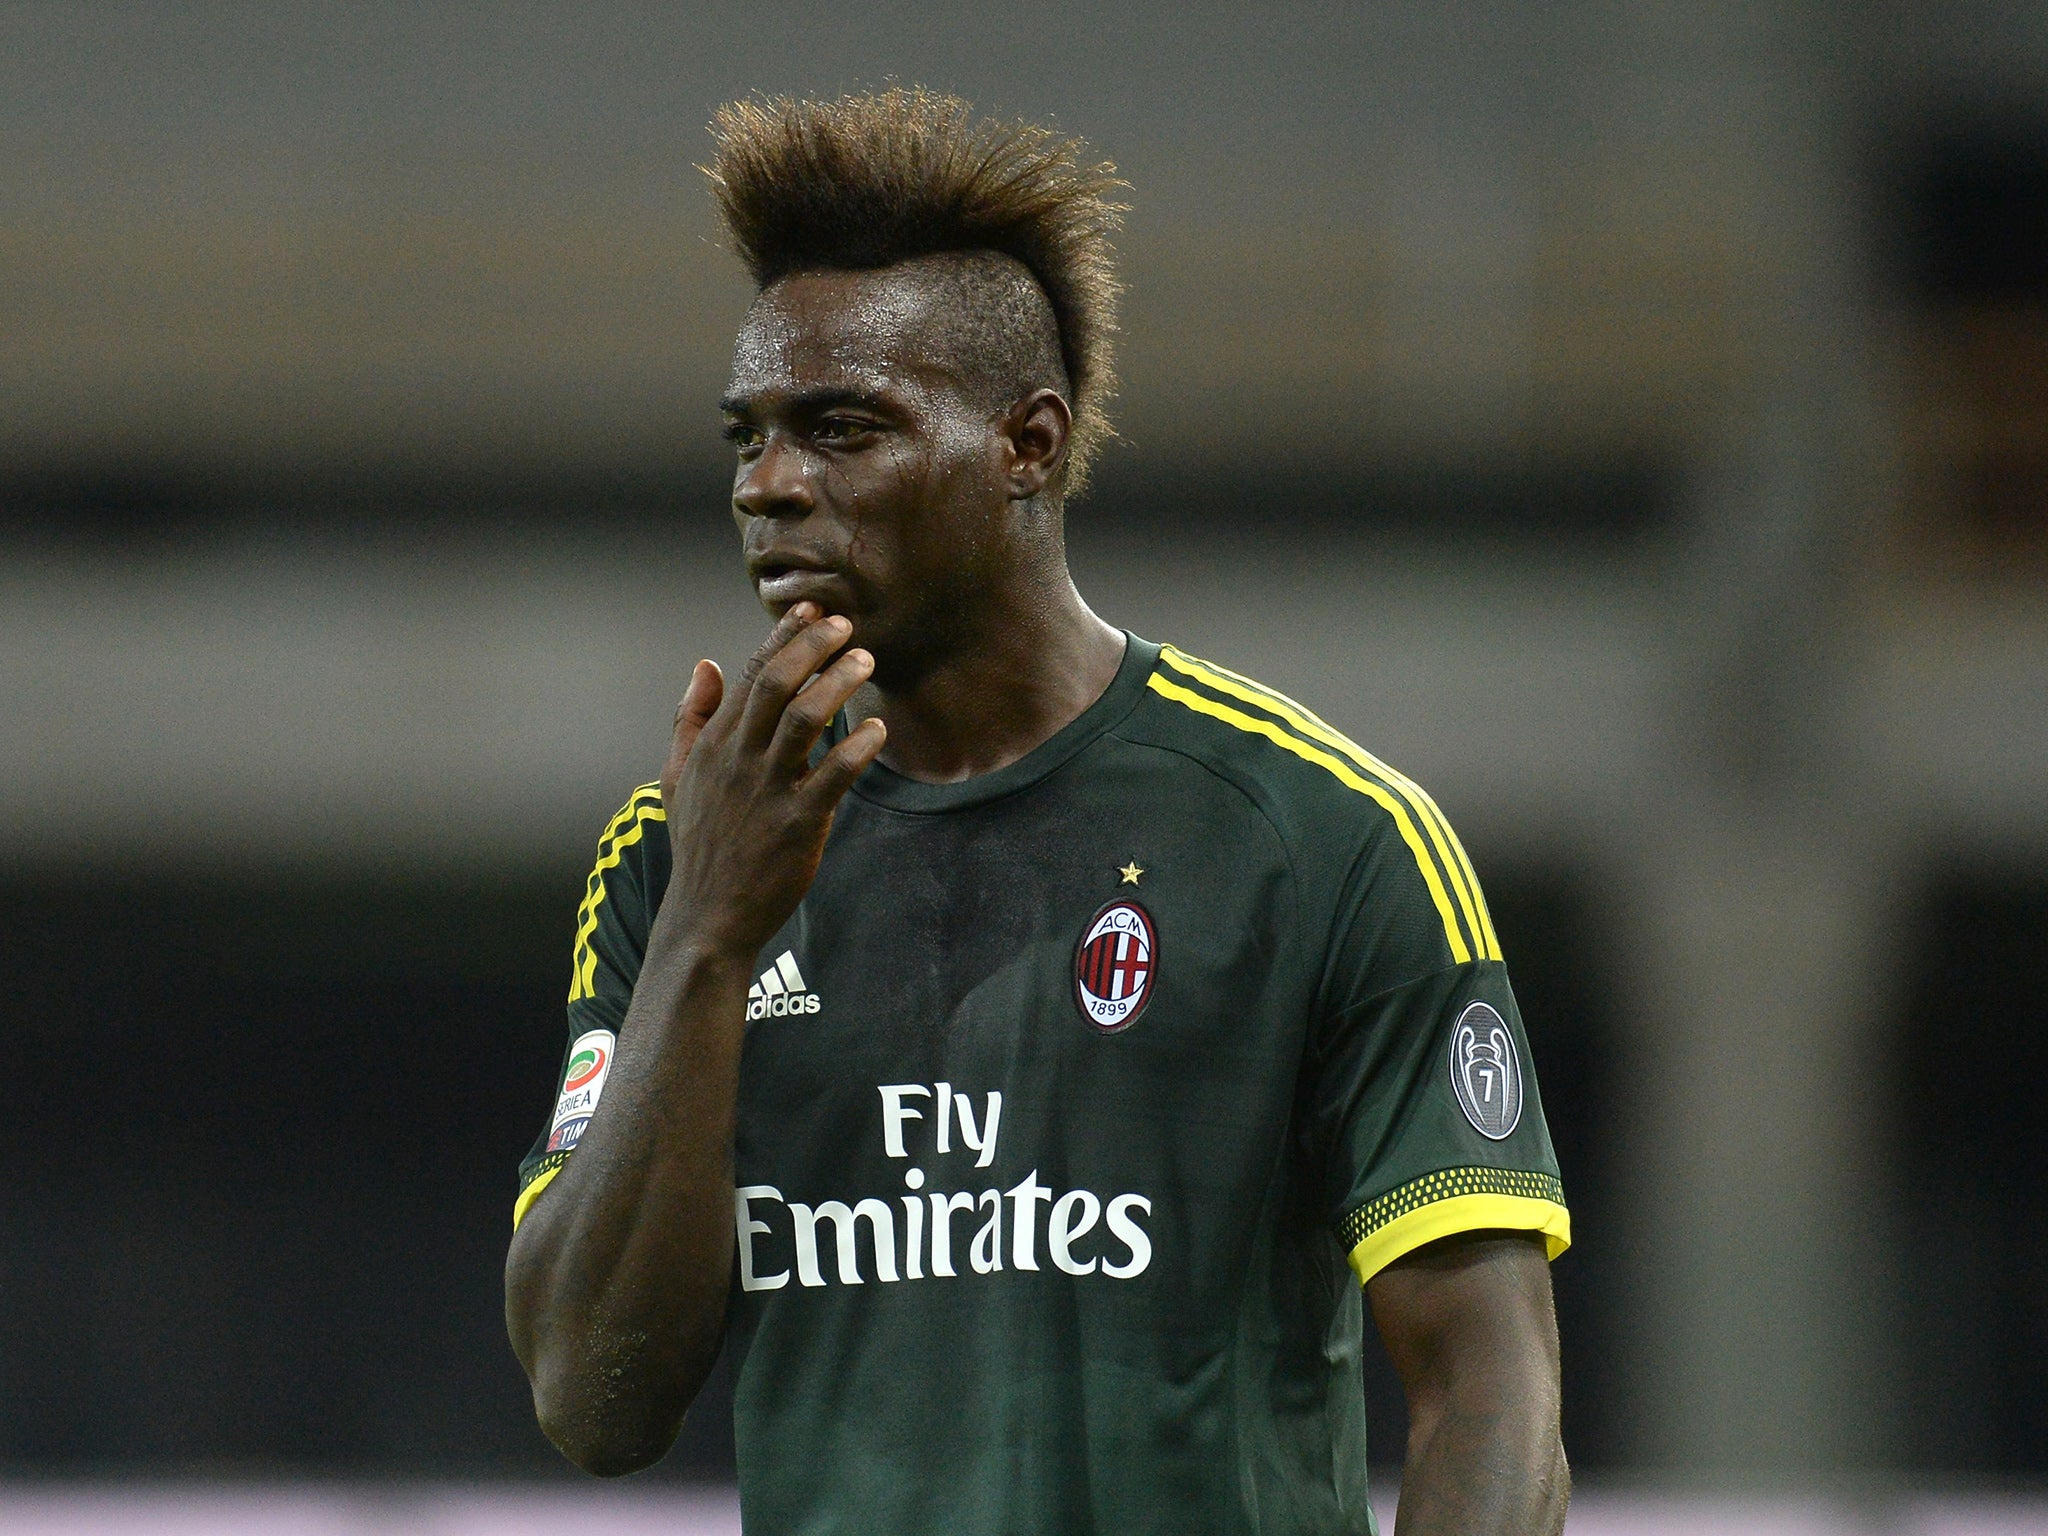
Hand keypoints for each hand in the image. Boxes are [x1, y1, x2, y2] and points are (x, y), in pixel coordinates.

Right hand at [658, 602, 885, 959]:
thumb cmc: (700, 845)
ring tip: (867, 661)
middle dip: (812, 646)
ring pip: (804, 719)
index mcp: (715, 744)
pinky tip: (878, 730)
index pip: (749, 674)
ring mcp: (767, 791)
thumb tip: (705, 664)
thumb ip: (691, 719)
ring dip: (838, 684)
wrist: (706, 917)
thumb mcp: (679, 778)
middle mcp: (738, 759)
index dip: (783, 636)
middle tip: (846, 624)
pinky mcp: (797, 825)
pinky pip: (832, 777)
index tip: (813, 608)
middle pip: (775, 683)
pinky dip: (856, 749)